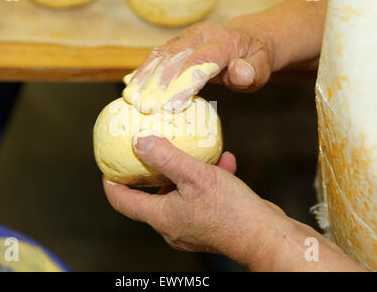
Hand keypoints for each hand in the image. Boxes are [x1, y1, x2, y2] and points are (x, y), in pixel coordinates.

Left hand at [103, 134, 364, 270]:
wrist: (265, 235)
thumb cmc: (231, 210)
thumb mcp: (195, 175)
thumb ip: (166, 157)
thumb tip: (140, 142)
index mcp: (161, 216)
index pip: (122, 200)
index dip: (112, 182)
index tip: (110, 165)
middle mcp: (171, 225)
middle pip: (149, 197)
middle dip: (151, 172)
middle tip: (151, 150)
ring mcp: (190, 227)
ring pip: (178, 194)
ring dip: (184, 172)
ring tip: (194, 152)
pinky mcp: (208, 224)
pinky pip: (199, 198)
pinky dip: (205, 180)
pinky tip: (223, 163)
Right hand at [123, 20, 274, 112]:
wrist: (245, 40)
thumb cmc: (252, 59)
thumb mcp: (262, 67)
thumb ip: (252, 71)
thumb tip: (238, 72)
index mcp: (222, 40)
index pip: (200, 62)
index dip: (184, 83)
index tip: (171, 105)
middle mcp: (199, 35)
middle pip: (174, 59)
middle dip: (157, 84)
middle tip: (144, 107)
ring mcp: (184, 38)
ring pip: (160, 56)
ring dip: (144, 77)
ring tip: (131, 98)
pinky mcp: (175, 44)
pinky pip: (155, 56)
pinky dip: (142, 71)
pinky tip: (131, 85)